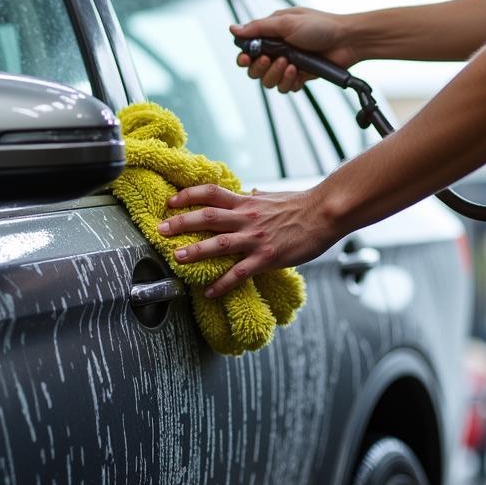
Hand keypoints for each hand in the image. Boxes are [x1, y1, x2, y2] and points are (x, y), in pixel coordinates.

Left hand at [156, 183, 343, 296]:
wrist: (325, 213)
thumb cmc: (300, 205)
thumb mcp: (272, 197)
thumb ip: (255, 197)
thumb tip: (247, 191)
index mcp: (246, 201)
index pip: (211, 193)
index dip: (188, 195)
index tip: (170, 202)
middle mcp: (247, 217)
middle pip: (208, 217)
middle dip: (181, 222)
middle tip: (160, 229)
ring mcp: (256, 238)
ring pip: (220, 244)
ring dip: (196, 251)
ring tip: (177, 258)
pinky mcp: (267, 257)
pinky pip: (241, 273)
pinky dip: (223, 284)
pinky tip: (210, 292)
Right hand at [230, 7, 359, 92]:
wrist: (347, 40)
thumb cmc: (320, 26)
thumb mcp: (286, 22)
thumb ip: (258, 28)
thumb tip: (233, 29)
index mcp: (272, 35)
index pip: (248, 50)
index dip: (244, 57)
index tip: (246, 59)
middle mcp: (277, 51)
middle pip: (254, 69)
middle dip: (260, 67)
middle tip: (271, 59)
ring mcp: (288, 65)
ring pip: (268, 81)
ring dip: (275, 74)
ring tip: (289, 64)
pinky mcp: (299, 77)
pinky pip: (285, 87)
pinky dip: (288, 81)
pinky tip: (297, 72)